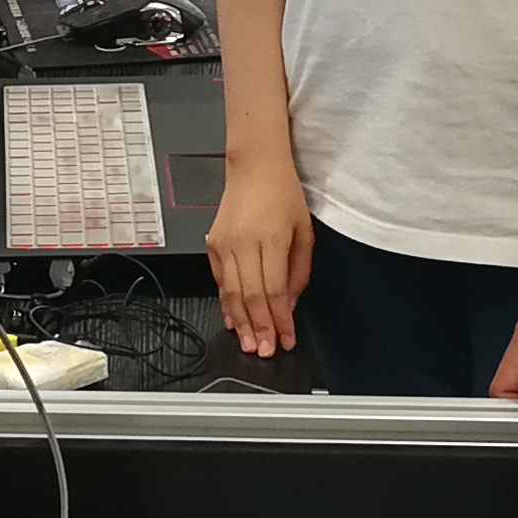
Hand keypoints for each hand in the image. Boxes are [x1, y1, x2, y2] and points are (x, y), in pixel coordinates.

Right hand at [205, 151, 312, 358]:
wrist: (255, 167)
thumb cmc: (283, 194)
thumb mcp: (305, 232)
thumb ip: (299, 271)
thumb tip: (290, 303)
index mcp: (270, 239)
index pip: (275, 291)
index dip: (280, 320)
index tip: (285, 339)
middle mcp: (243, 243)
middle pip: (250, 296)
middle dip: (259, 328)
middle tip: (264, 351)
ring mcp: (224, 245)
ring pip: (230, 294)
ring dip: (240, 323)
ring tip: (248, 343)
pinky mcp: (212, 245)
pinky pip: (219, 282)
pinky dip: (226, 304)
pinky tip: (233, 320)